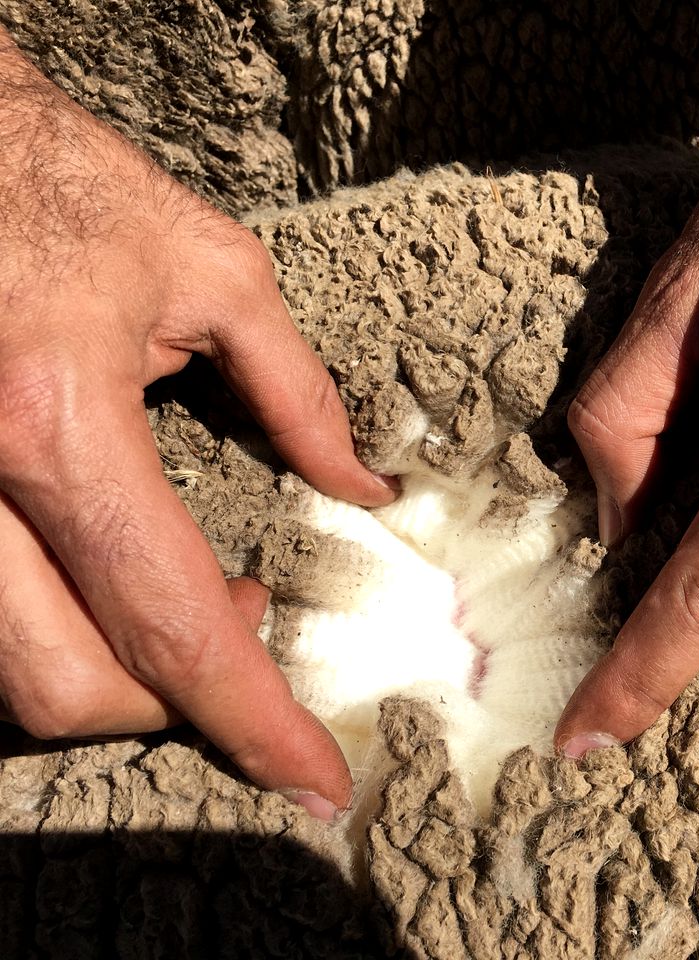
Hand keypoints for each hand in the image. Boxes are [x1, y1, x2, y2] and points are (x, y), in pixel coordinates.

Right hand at [0, 31, 394, 817]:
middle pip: (65, 682)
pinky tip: (111, 581)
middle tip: (257, 647)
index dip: (253, 715)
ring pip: (3, 671)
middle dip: (174, 704)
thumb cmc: (61, 183)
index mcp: (52, 422)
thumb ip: (296, 393)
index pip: (171, 615)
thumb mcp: (210, 269)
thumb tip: (366, 485)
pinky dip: (55, 631)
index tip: (316, 778)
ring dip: (114, 674)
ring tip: (202, 605)